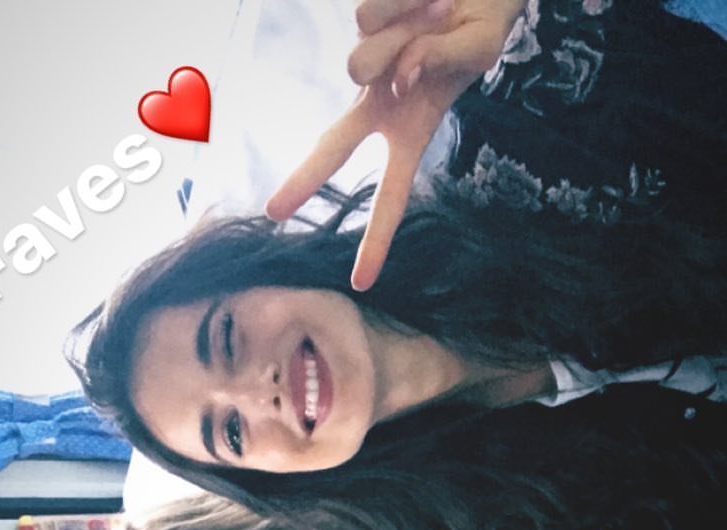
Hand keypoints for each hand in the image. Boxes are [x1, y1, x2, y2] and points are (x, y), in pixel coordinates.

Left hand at [266, 0, 524, 290]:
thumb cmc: (475, 27)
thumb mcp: (471, 53)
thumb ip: (432, 62)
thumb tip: (395, 70)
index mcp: (408, 127)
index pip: (391, 192)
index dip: (376, 237)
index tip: (362, 283)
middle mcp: (378, 99)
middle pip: (335, 145)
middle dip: (307, 178)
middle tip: (274, 213)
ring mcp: (367, 60)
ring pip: (365, 61)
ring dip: (408, 35)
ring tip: (438, 12)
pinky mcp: (362, 19)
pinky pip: (375, 16)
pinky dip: (410, 4)